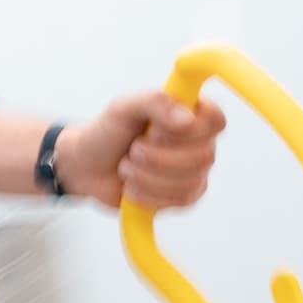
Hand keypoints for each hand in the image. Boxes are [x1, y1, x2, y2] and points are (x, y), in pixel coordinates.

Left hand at [56, 92, 224, 210]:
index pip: (216, 120)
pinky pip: (181, 201)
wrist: (87, 167)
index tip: (157, 129)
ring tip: (127, 167)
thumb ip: (154, 102)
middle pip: (204, 155)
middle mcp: (198, 140)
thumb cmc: (107, 132)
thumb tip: (187, 119)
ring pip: (191, 181)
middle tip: (133, 149)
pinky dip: (149, 195)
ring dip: (148, 176)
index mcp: (190, 111)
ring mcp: (194, 170)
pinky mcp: (184, 196)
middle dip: (158, 156)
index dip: (191, 130)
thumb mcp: (123, 107)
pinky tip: (131, 187)